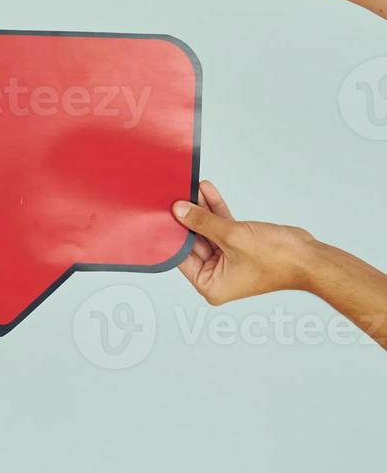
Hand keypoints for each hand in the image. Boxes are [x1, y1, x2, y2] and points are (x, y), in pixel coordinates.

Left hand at [172, 180, 320, 304]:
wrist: (311, 258)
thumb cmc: (277, 258)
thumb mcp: (232, 236)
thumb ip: (203, 222)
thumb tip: (178, 211)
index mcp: (210, 285)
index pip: (181, 257)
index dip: (173, 234)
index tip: (160, 214)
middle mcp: (217, 276)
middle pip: (194, 242)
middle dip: (187, 218)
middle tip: (174, 196)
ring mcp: (229, 261)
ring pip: (208, 230)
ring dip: (202, 209)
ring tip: (190, 187)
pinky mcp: (240, 246)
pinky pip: (222, 226)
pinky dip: (217, 210)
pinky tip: (207, 190)